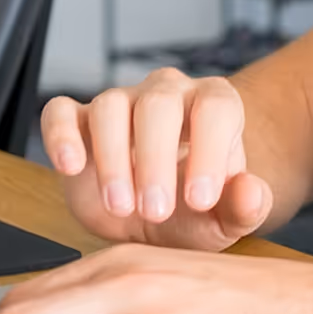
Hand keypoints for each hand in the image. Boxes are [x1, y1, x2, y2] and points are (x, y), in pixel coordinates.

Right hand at [41, 70, 273, 250]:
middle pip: (158, 105)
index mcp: (213, 105)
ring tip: (120, 206)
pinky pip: (61, 111)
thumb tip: (252, 192)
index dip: (208, 151)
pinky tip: (71, 167)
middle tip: (156, 211)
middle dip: (155, 160)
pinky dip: (60, 135)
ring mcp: (121, 102)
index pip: (215, 109)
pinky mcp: (77, 120)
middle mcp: (167, 94)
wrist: (151, 219)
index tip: (199, 200)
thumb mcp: (225, 219)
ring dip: (112, 159)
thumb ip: (245, 207)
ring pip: (110, 106)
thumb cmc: (194, 210)